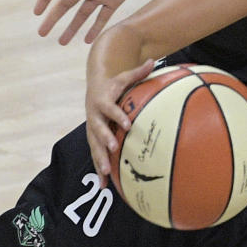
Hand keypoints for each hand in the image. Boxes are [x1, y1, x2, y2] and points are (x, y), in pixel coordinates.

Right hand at [34, 0, 154, 44]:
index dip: (44, 1)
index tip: (37, 13)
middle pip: (64, 6)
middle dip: (52, 19)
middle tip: (42, 33)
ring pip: (81, 16)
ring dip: (71, 29)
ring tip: (62, 43)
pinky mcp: (113, 1)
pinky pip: (102, 18)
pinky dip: (95, 29)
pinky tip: (87, 41)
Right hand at [84, 58, 154, 182]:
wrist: (94, 89)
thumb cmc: (114, 85)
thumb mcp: (124, 76)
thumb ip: (138, 72)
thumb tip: (154, 61)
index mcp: (103, 101)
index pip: (110, 108)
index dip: (117, 115)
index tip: (127, 124)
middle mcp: (94, 116)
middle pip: (97, 129)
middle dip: (104, 140)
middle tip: (113, 149)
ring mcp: (92, 129)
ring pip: (94, 145)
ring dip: (99, 159)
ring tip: (105, 173)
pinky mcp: (93, 139)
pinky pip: (95, 155)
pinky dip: (99, 169)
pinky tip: (104, 186)